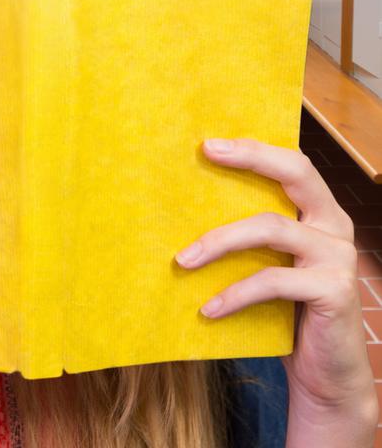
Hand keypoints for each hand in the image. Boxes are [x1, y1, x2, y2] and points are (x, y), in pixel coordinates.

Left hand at [175, 137, 377, 443]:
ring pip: (271, 227)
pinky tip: (208, 309)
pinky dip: (235, 293)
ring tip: (181, 260)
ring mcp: (338, 256)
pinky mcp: (334, 290)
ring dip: (219, 240)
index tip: (208, 142)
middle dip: (250, 157)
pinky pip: (272, 281)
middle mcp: (334, 225)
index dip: (254, 148)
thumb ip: (252, 235)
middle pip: (295, 174)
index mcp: (321, 211)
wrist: (327, 377)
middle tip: (206, 152)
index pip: (292, 163)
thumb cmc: (287, 313)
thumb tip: (186, 207)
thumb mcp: (271, 264)